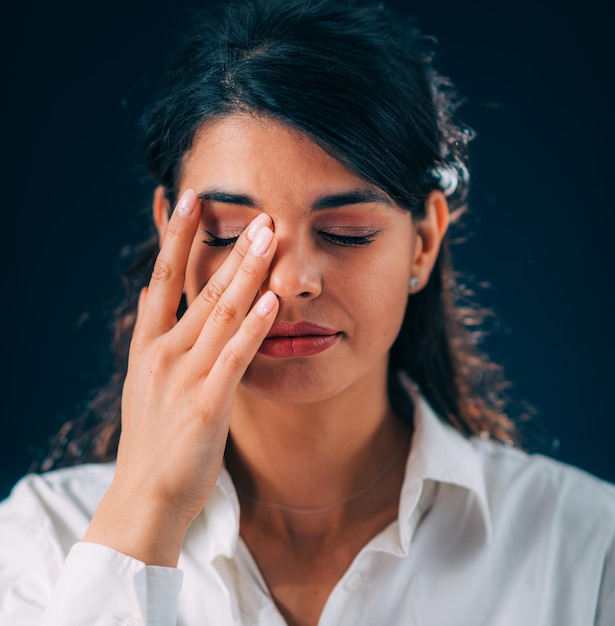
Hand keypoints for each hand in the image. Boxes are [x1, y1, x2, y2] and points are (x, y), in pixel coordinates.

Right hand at [84, 189, 277, 564]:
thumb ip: (156, 336)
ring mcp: (184, 378)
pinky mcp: (207, 405)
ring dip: (247, 273)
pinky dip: (253, 327)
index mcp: (148, 346)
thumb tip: (156, 294)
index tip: (189, 200)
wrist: (144, 498)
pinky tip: (272, 302)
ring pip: (220, 313)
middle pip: (199, 289)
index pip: (162, 280)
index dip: (175, 238)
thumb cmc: (154, 440)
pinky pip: (234, 357)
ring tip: (269, 238)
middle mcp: (163, 354)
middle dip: (231, 248)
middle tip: (258, 213)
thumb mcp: (147, 381)